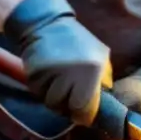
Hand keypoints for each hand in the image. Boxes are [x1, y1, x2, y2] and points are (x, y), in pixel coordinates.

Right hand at [4, 0, 111, 126]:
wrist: (46, 24)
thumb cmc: (76, 41)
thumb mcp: (99, 54)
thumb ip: (105, 77)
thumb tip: (105, 99)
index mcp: (93, 70)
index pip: (87, 108)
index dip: (84, 116)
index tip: (83, 115)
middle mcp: (72, 74)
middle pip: (68, 108)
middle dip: (69, 108)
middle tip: (70, 100)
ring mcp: (52, 74)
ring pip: (52, 103)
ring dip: (55, 99)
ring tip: (58, 86)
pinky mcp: (35, 74)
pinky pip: (39, 93)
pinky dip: (43, 90)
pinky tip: (48, 78)